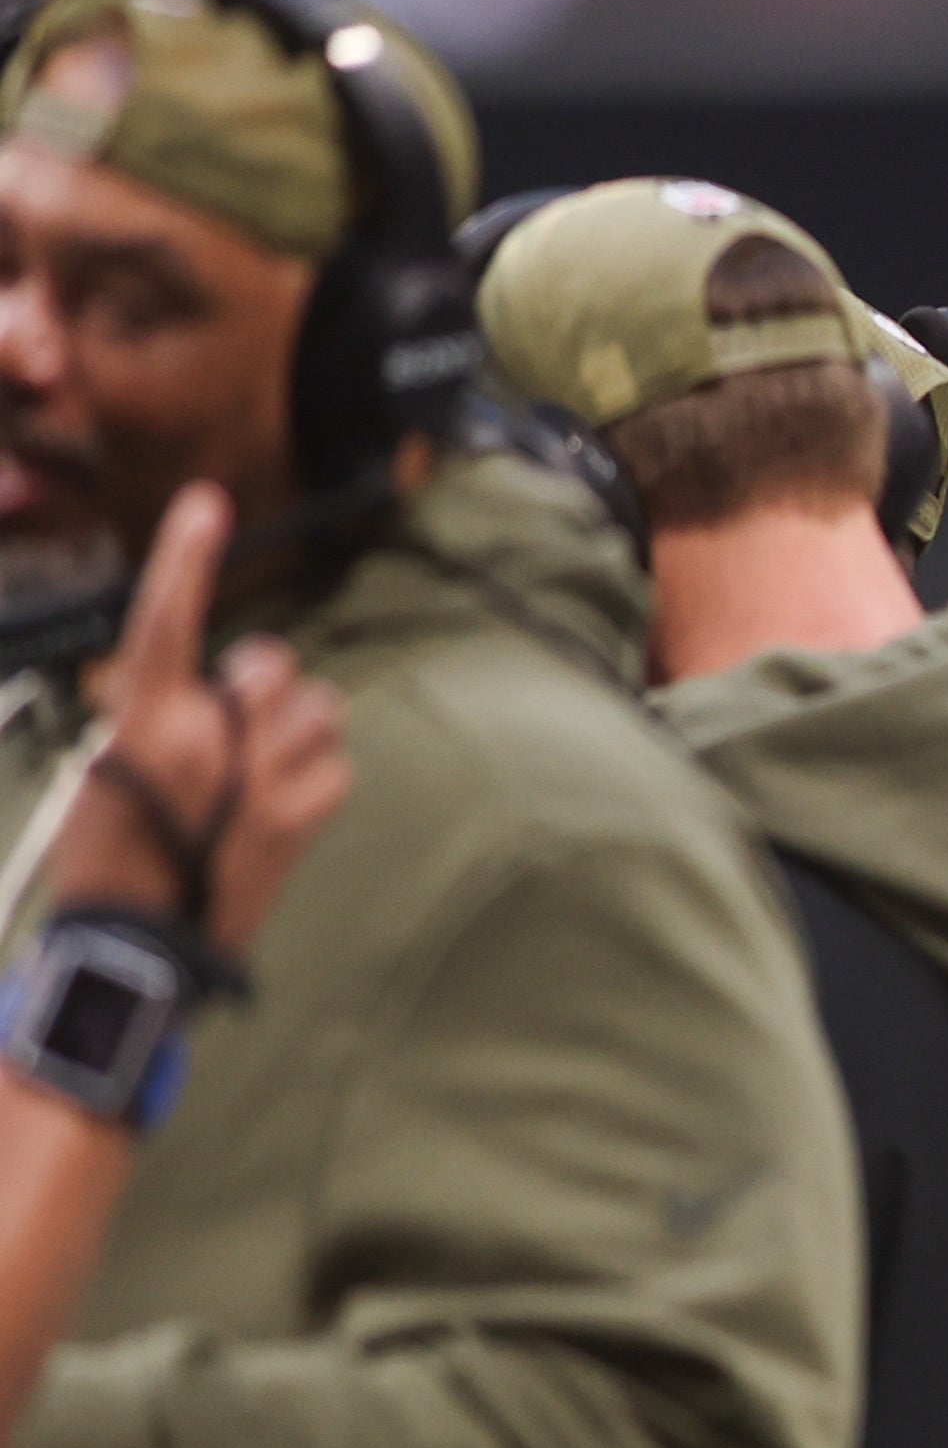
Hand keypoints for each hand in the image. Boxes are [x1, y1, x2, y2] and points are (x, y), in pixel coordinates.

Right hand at [51, 483, 347, 950]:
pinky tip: (278, 809)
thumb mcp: (110, 768)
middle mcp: (211, 738)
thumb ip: (165, 717)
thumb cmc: (111, 855)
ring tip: (257, 775)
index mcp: (147, 721)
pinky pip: (337, 764)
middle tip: (236, 734)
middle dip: (264, 687)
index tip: (207, 504)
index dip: (185, 559)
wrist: (139, 943)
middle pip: (272, 665)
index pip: (166, 622)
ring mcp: (264, 776)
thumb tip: (214, 694)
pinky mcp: (304, 814)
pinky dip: (317, 778)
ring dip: (297, 731)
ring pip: (318, 709)